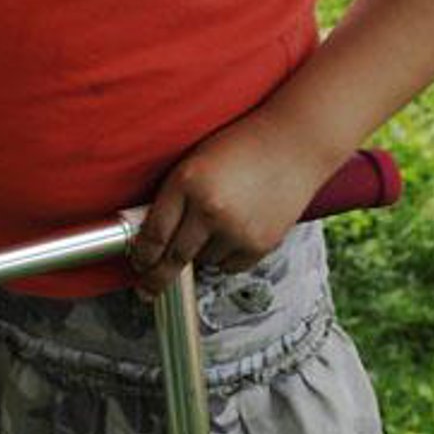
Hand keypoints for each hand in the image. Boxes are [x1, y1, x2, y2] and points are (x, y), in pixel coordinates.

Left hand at [127, 117, 333, 296]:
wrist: (295, 143)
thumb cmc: (242, 147)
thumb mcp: (196, 162)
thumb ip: (174, 197)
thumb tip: (152, 239)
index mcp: (187, 182)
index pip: (153, 234)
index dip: (141, 256)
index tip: (137, 265)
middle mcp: (209, 209)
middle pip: (174, 258)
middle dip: (156, 278)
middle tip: (147, 290)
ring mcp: (237, 229)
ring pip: (204, 261)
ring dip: (201, 253)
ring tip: (218, 224)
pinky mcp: (260, 243)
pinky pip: (230, 266)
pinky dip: (226, 257)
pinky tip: (236, 231)